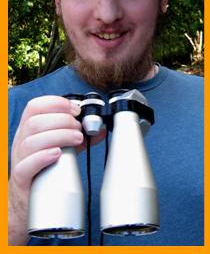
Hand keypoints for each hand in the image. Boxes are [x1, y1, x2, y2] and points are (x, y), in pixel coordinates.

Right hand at [8, 95, 105, 244]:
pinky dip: (43, 157)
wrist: (28, 197)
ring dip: (58, 136)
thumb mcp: (61, 145)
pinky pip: (25, 165)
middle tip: (79, 129)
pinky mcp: (21, 177)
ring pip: (31, 141)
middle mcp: (21, 140)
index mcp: (29, 127)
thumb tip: (99, 128)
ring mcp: (19, 158)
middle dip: (62, 121)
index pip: (35, 106)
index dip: (56, 103)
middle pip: (35, 122)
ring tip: (77, 139)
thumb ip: (78, 135)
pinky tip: (58, 154)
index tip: (75, 110)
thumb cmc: (44, 167)